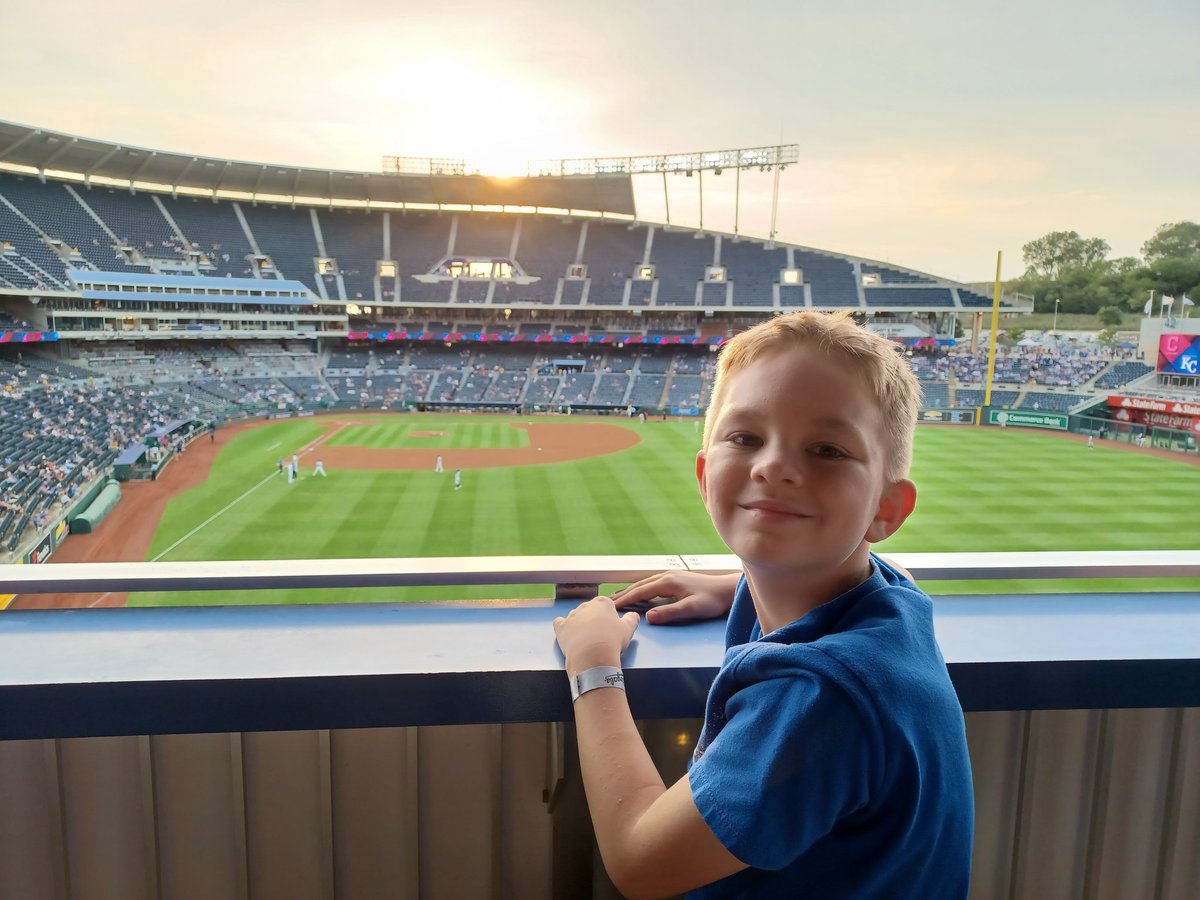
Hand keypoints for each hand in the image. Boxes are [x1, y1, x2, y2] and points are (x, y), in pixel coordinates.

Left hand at [553, 596, 639, 672]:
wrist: (593, 657)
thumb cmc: (612, 642)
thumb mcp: (628, 629)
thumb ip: (632, 619)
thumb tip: (633, 615)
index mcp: (602, 602)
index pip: (606, 605)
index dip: (610, 616)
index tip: (612, 627)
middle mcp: (585, 605)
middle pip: (590, 610)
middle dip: (595, 620)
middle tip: (601, 635)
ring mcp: (571, 616)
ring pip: (576, 616)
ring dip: (580, 624)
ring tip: (587, 639)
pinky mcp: (561, 628)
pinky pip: (559, 623)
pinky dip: (563, 627)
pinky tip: (568, 633)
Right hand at [611, 571, 739, 624]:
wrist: (727, 589)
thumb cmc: (712, 600)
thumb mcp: (691, 609)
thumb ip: (669, 612)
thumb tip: (648, 617)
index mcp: (667, 582)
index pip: (640, 591)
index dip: (625, 599)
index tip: (611, 607)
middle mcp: (666, 575)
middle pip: (639, 585)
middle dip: (623, 594)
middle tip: (607, 603)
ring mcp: (671, 575)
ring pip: (645, 583)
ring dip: (630, 590)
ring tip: (617, 597)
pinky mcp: (676, 578)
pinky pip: (651, 583)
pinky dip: (640, 588)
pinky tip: (639, 592)